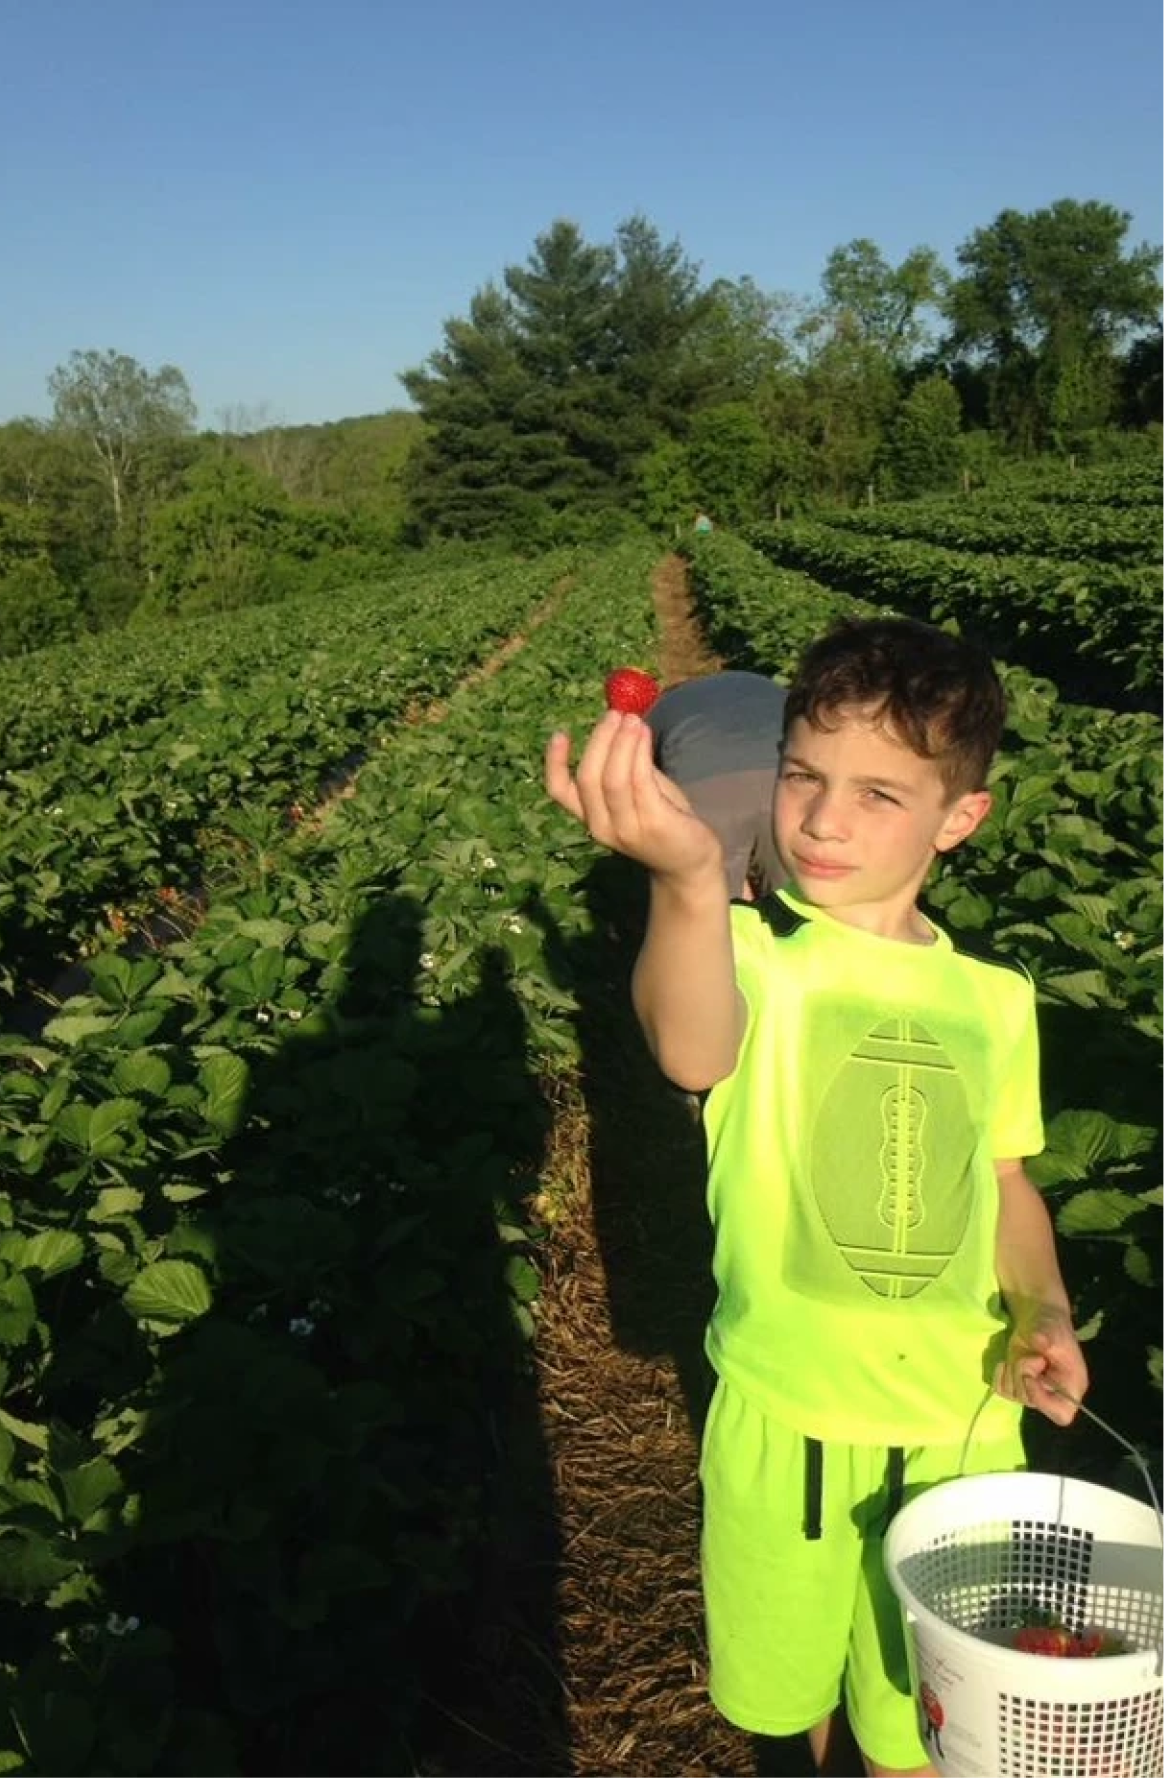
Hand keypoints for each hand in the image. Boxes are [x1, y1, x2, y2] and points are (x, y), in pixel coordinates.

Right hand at [545, 712, 723, 880]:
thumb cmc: (662, 821)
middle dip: (600, 741)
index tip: (560, 733)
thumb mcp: (636, 793)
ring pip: (613, 778)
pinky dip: (639, 753)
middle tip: (616, 714)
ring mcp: (627, 829)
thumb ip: (626, 765)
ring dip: (622, 743)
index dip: (555, 762)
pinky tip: (645, 735)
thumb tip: (622, 722)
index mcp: (591, 817)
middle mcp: (602, 827)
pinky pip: (640, 782)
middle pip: (588, 777)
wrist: (690, 862)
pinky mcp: (654, 824)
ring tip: (633, 719)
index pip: (559, 792)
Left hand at [994, 1305, 1089, 1425]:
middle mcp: (1054, 1395)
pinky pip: (1001, 1390)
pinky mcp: (1018, 1385)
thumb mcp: (1051, 1329)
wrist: (1038, 1319)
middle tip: (1031, 1355)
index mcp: (1072, 1387)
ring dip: (1012, 1371)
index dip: (1042, 1400)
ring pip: (1014, 1394)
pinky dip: (999, 1375)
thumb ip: (1046, 1337)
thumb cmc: (1051, 1326)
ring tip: (1022, 1353)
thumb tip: (1040, 1340)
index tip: (1031, 1377)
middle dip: (1023, 1374)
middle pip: (1030, 1400)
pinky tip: (1005, 1361)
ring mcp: (1034, 1391)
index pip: (1061, 1415)